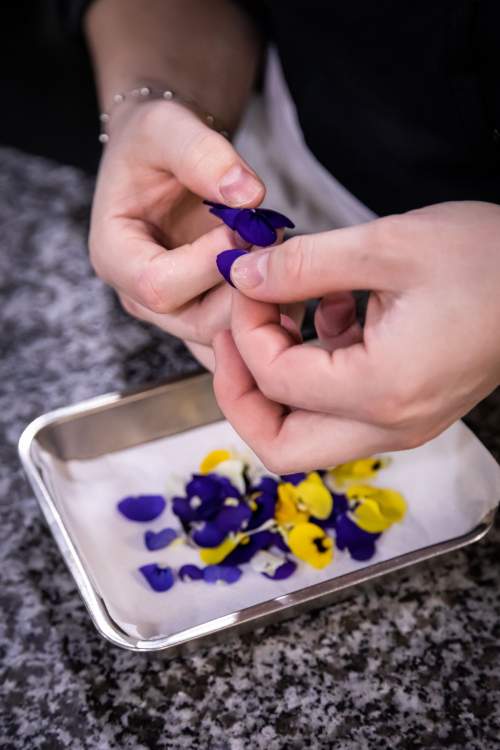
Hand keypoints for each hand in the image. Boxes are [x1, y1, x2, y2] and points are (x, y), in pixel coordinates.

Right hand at [89, 99, 264, 368]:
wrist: (164, 159)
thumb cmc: (154, 142)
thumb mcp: (166, 127)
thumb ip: (202, 154)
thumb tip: (248, 196)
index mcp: (115, 256)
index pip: (158, 285)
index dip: (208, 262)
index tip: (242, 225)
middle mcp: (140, 297)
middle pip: (197, 323)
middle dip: (245, 286)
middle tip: (272, 238)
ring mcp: (176, 313)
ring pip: (226, 338)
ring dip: (265, 302)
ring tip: (279, 249)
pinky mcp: (206, 317)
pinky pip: (242, 338)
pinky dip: (272, 315)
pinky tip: (288, 277)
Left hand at [213, 202, 499, 471]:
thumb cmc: (490, 260)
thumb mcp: (388, 245)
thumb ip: (303, 264)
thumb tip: (244, 276)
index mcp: (382, 390)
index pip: (275, 381)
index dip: (244, 330)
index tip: (247, 283)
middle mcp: (390, 423)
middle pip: (281, 447)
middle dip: (241, 393)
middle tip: (231, 338)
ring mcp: (400, 421)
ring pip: (306, 432)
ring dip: (278, 376)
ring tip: (285, 310)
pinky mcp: (406, 406)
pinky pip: (338, 406)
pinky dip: (316, 366)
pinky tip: (331, 309)